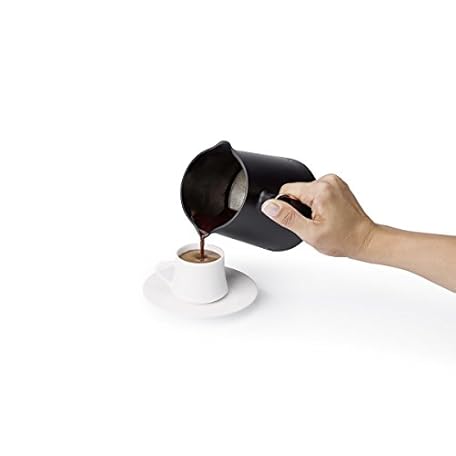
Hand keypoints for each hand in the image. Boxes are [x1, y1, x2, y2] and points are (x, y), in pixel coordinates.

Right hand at [261, 174, 375, 257]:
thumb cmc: (343, 238)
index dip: (288, 208)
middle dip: (300, 208)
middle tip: (315, 222)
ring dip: (309, 206)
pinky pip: (316, 191)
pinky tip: (328, 214)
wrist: (364, 239)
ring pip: (305, 192)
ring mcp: (334, 181)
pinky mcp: (337, 185)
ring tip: (323, 219)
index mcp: (320, 190)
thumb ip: (287, 218)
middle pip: (296, 191)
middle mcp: (328, 181)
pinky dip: (318, 203)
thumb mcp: (310, 233)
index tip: (304, 220)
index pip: (286, 191)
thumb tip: (269, 206)